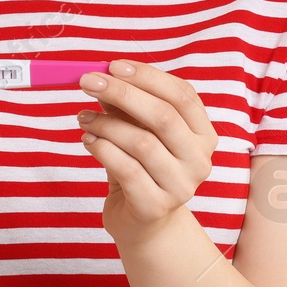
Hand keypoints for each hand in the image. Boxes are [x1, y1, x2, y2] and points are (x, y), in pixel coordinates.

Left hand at [77, 59, 218, 245]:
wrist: (143, 221)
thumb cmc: (141, 165)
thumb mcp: (138, 129)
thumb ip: (126, 103)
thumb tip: (100, 72)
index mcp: (203, 133)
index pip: (182, 94)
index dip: (147, 76)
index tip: (112, 65)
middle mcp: (199, 159)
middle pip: (164, 116)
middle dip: (122, 93)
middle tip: (88, 81)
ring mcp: (181, 186)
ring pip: (142, 142)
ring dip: (106, 124)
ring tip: (83, 118)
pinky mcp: (156, 206)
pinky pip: (126, 169)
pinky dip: (102, 149)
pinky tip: (88, 140)